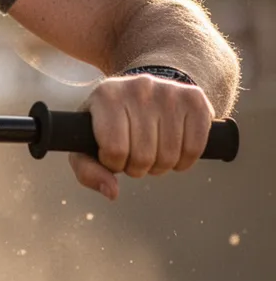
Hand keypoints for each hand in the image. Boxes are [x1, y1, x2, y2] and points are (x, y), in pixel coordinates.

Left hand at [70, 73, 214, 199]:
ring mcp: (168, 91)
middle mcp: (138, 88)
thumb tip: (112, 192)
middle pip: (143, 156)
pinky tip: (173, 152)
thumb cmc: (109, 123)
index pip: (115, 150)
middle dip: (138, 168)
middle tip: (134, 157)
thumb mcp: (86, 143)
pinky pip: (195, 147)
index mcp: (106, 96)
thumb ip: (87, 170)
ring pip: (169, 154)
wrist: (140, 93)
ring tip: (152, 152)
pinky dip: (185, 161)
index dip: (114, 164)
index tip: (113, 157)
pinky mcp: (195, 98)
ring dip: (160, 166)